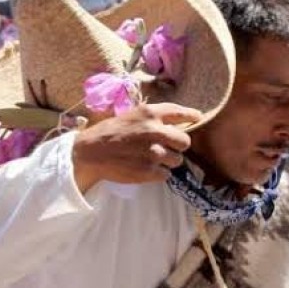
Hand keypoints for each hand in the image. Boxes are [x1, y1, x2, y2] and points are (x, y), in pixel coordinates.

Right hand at [72, 103, 200, 192]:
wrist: (91, 152)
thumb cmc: (109, 132)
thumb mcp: (131, 116)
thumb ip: (152, 119)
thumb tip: (172, 126)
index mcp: (150, 113)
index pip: (180, 113)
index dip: (191, 116)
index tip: (197, 118)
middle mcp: (155, 131)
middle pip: (185, 141)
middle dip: (178, 146)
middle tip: (168, 148)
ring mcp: (153, 152)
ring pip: (177, 160)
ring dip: (168, 162)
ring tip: (152, 160)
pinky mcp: (149, 171)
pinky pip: (166, 174)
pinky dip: (158, 174)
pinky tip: (145, 169)